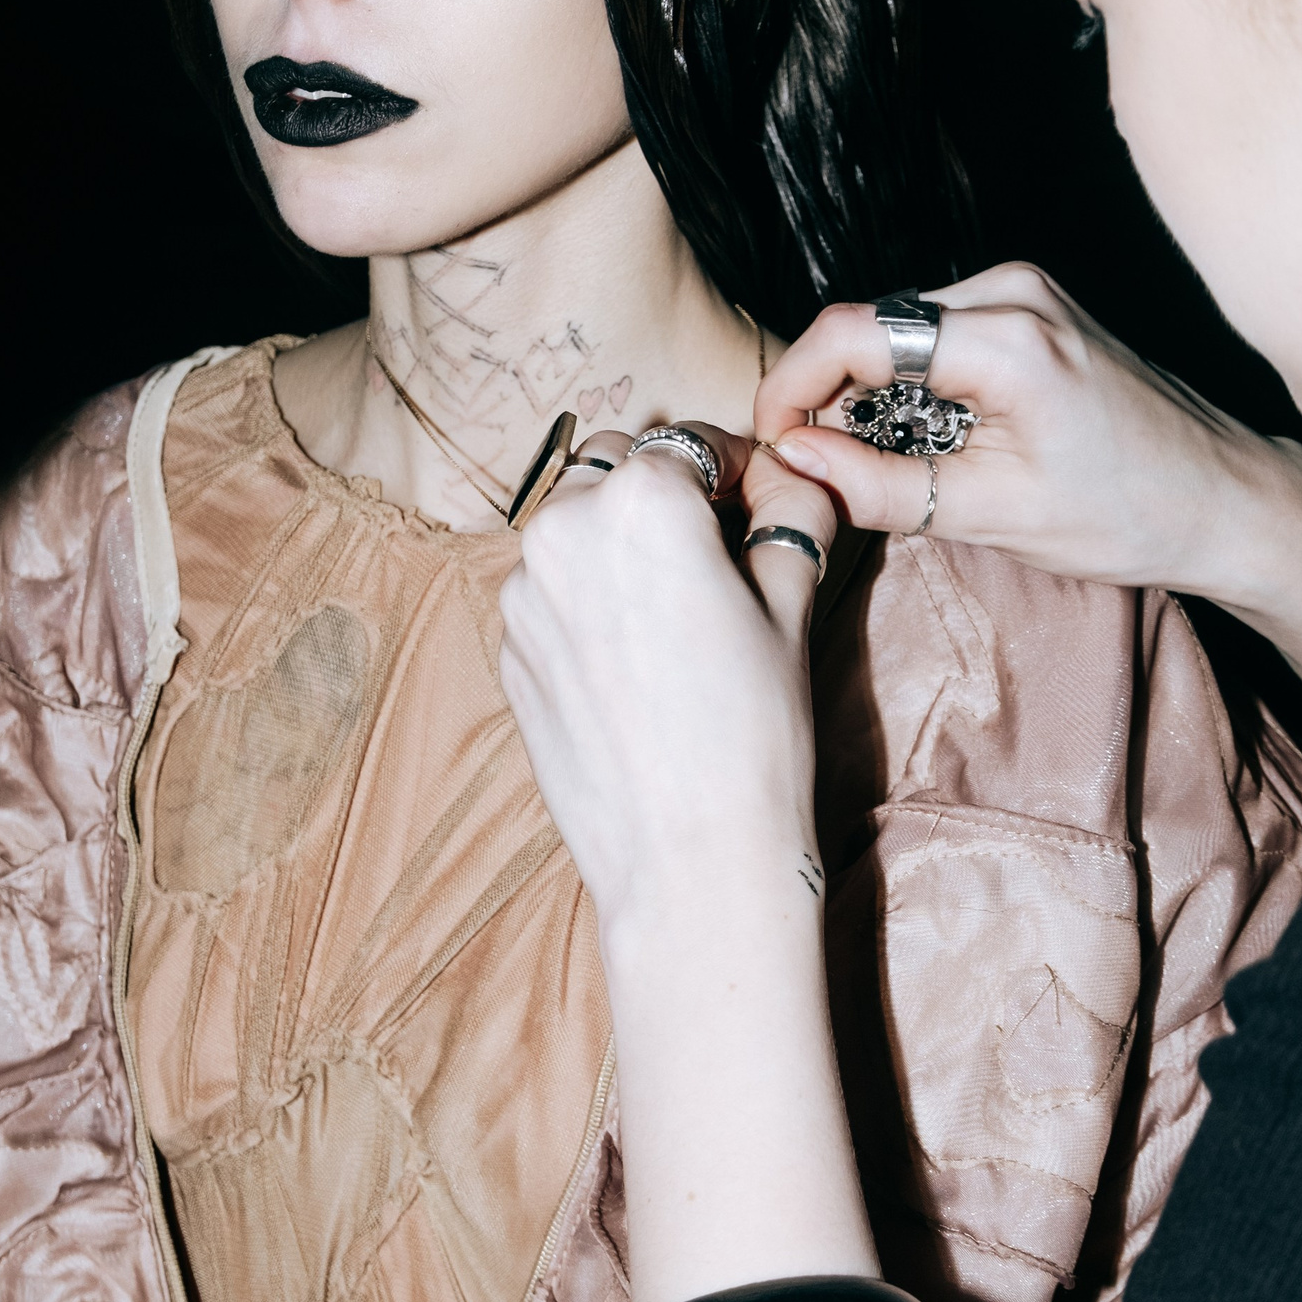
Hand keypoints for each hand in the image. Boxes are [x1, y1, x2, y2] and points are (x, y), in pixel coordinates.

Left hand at [500, 425, 837, 938]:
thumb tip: (789, 480)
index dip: (737, 470)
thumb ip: (789, 516)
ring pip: (573, 527)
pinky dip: (587, 599)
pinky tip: (637, 658)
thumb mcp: (792, 605)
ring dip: (618, 541)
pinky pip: (549, 592)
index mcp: (641, 501)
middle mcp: (564, 530)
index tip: (762, 500)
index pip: (692, 444)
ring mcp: (523, 594)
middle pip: (618, 468)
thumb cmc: (752, 730)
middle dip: (666, 492)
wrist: (688, 856)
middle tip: (721, 549)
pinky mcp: (509, 650)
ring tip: (677, 607)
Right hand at [759, 262, 1294, 605]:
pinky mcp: (1033, 306)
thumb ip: (882, 488)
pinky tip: (929, 441)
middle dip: (831, 396)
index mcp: (1006, 336)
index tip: (773, 443)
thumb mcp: (993, 516)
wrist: (1222, 499)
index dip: (793, 386)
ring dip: (870, 393)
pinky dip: (912, 385)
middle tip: (822, 471)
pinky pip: (936, 334)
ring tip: (880, 466)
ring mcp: (1026, 290)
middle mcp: (1013, 291)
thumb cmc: (1128, 514)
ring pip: (898, 331)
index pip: (853, 332)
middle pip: (870, 326)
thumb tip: (794, 464)